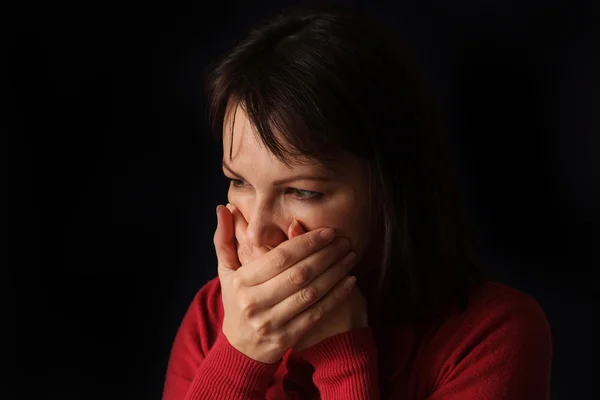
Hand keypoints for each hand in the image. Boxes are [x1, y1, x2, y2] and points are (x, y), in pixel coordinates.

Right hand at [214, 204, 357, 363]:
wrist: (239, 349)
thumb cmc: (236, 302)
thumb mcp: (226, 271)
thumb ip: (224, 239)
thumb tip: (223, 207)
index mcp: (241, 282)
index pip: (279, 257)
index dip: (306, 242)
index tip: (327, 231)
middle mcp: (254, 303)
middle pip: (298, 274)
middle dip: (325, 254)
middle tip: (344, 240)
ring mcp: (271, 323)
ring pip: (310, 293)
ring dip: (335, 272)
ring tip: (350, 256)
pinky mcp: (287, 338)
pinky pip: (317, 314)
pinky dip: (336, 296)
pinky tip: (349, 281)